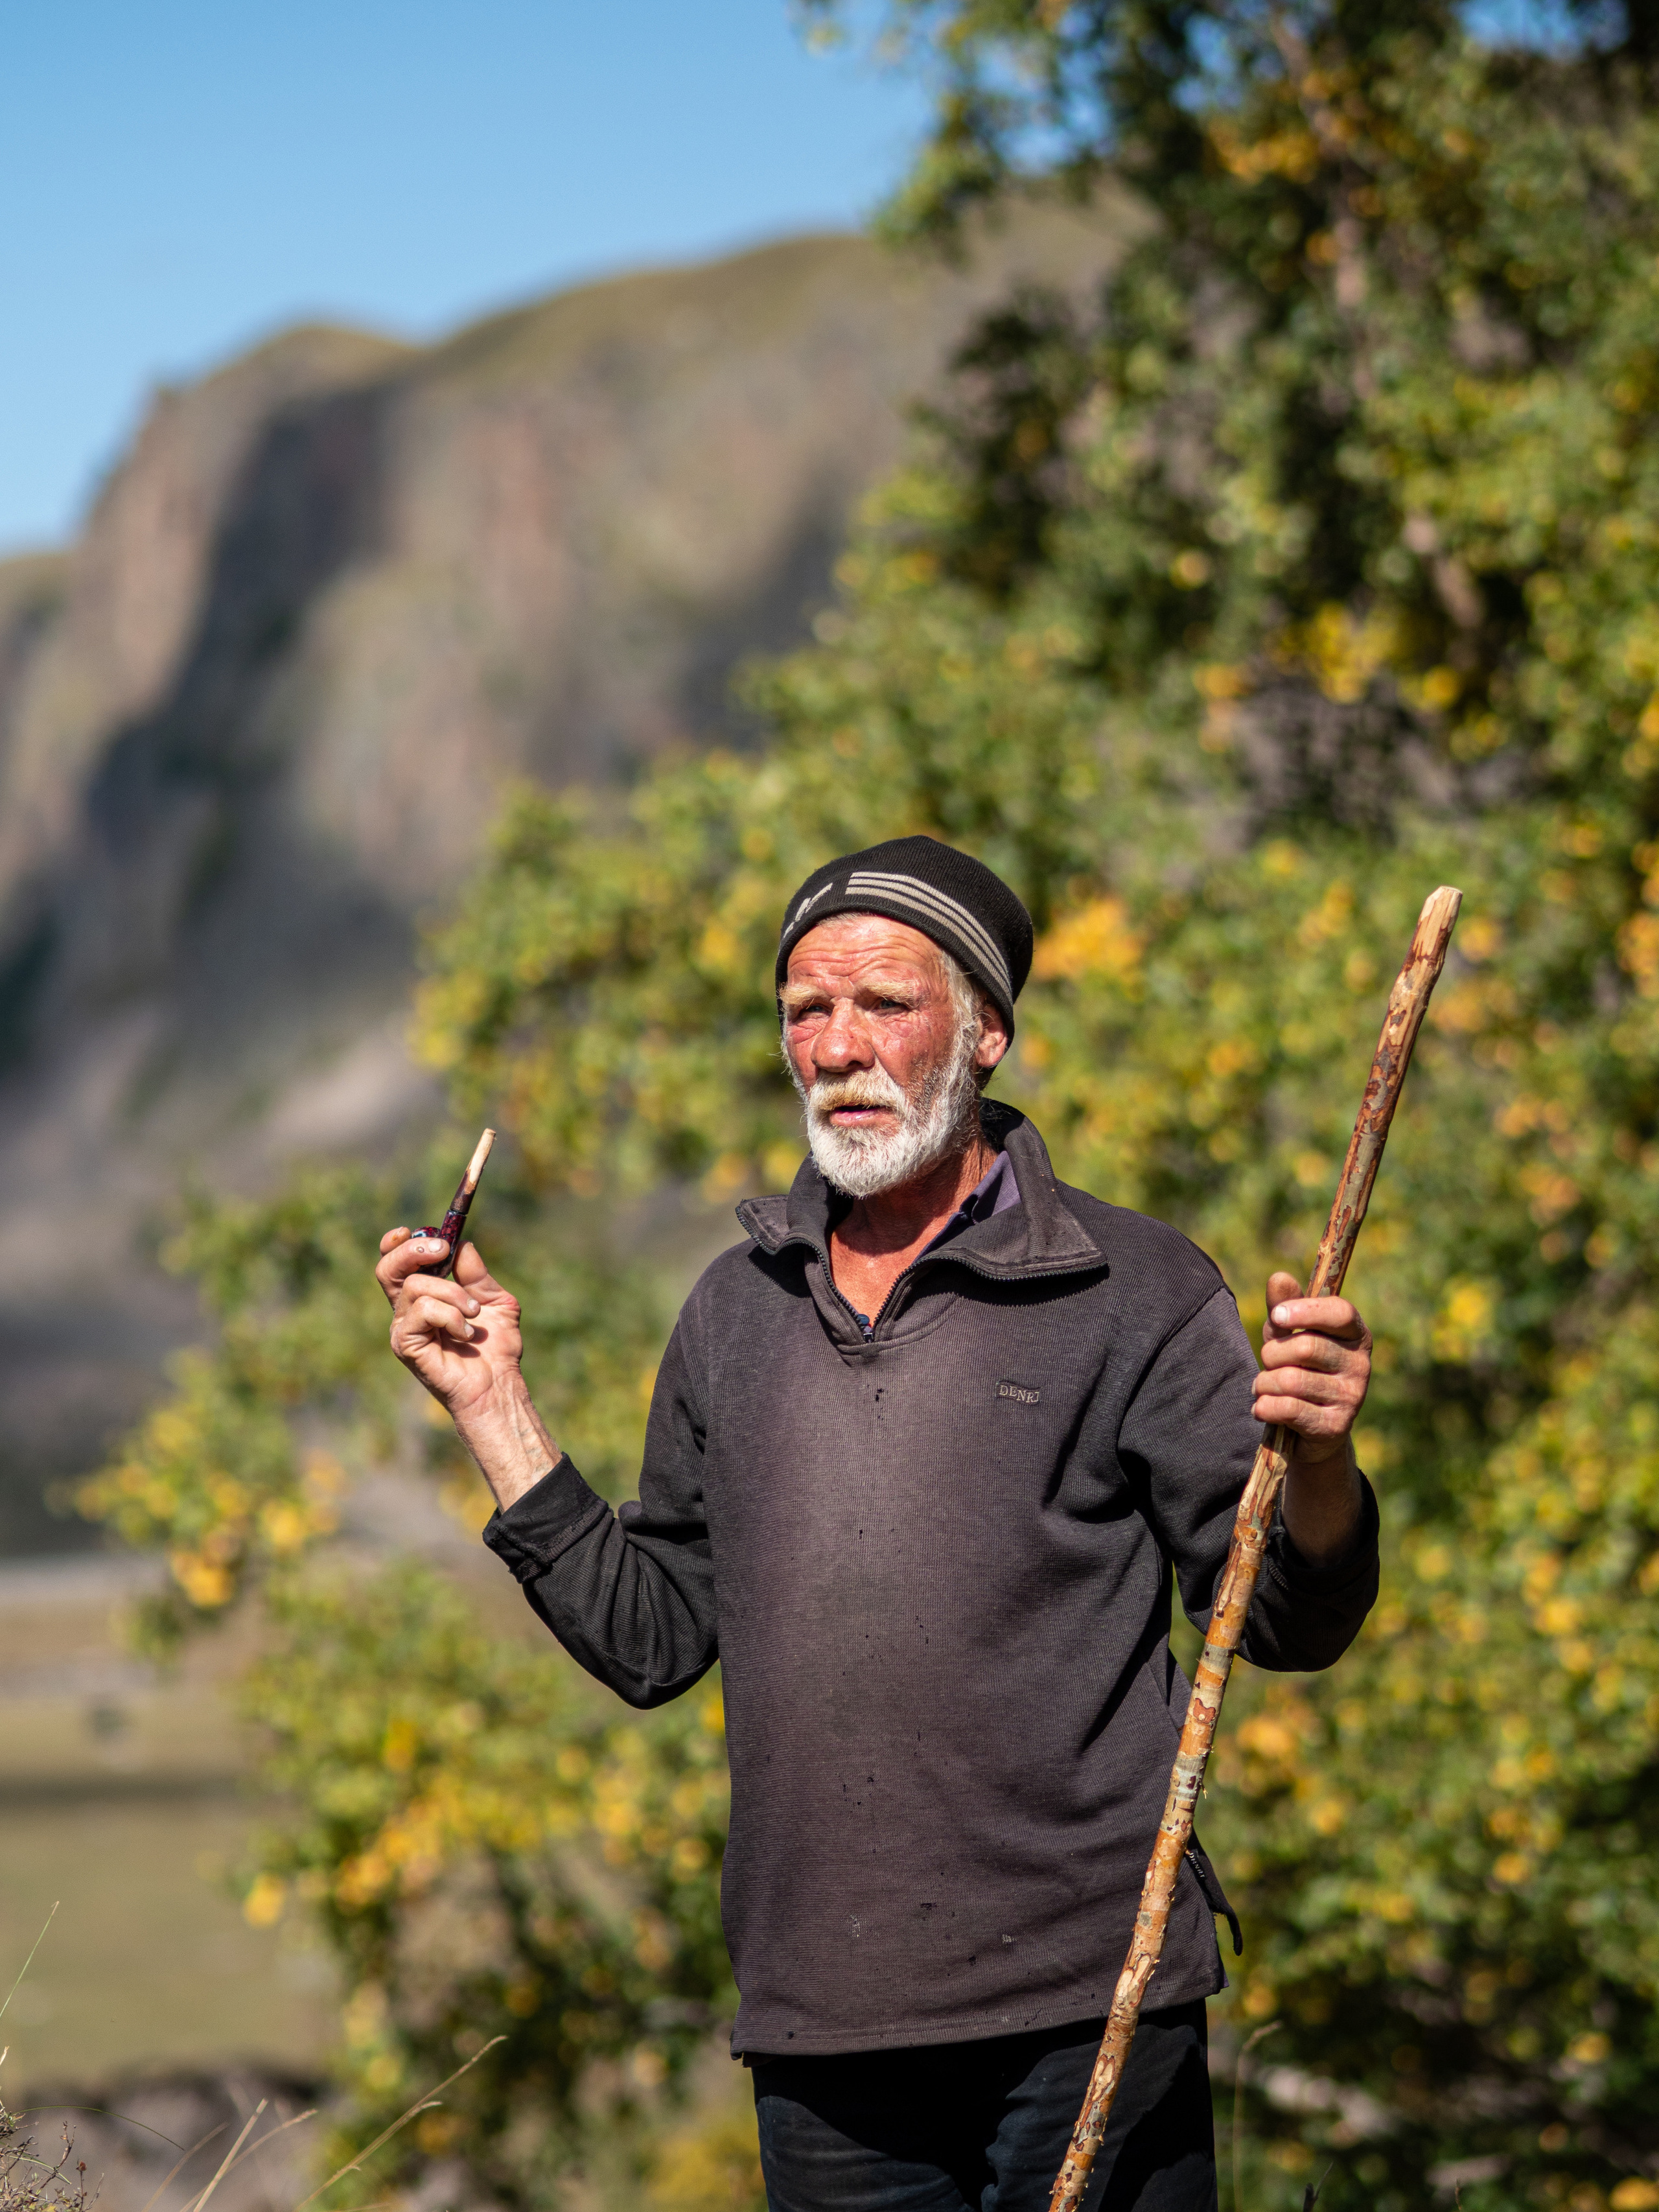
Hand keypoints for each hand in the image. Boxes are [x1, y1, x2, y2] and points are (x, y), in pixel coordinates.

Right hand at [376, 1229, 558, 1510]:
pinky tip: (466, 1334)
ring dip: (453, 1294)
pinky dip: (451, 1316)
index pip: (396, 1263)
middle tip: (443, 1250)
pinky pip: (423, 1312)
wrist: (499, 1384)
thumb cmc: (496, 1347)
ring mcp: (403, 1328)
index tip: (413, 1229)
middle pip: (388, 1268)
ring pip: (416, 1286)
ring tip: (474, 1315)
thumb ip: (475, 1273)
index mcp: (423, 1296)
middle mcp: (407, 1311)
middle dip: (414, 1251)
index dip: (398, 1244)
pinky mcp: (405, 1345)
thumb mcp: (493, 1299)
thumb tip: (461, 1244)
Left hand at [1252, 1269, 1370, 1462]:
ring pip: (1291, 1380)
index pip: (1341, 1312)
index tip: (1277, 1316)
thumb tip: (1279, 1278)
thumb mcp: (1288, 1334)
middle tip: (1268, 1363)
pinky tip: (1262, 1407)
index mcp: (1356, 1334)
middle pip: (1306, 1347)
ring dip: (1264, 1383)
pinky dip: (1264, 1406)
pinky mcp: (1336, 1427)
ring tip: (1263, 1387)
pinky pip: (1288, 1409)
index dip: (1306, 1311)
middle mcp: (1362, 1365)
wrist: (1308, 1428)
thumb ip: (1284, 1306)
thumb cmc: (1297, 1367)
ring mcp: (1353, 1397)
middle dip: (1272, 1354)